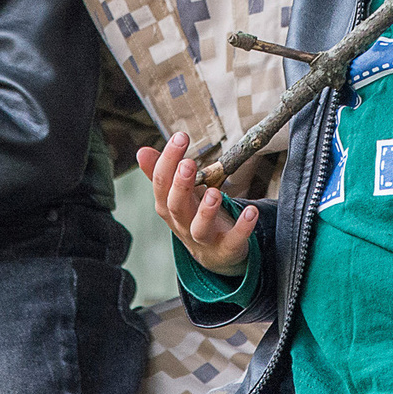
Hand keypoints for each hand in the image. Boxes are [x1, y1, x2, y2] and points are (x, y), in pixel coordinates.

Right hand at [138, 132, 258, 277]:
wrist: (214, 256)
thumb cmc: (193, 218)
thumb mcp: (177, 195)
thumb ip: (162, 174)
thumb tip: (141, 151)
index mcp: (168, 207)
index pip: (162, 184)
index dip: (168, 161)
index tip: (180, 137)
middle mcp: (182, 224)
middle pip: (176, 206)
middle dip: (181, 185)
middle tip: (188, 164)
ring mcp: (204, 239)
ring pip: (199, 228)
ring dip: (206, 211)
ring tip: (214, 192)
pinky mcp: (226, 248)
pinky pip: (233, 240)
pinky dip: (242, 228)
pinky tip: (251, 212)